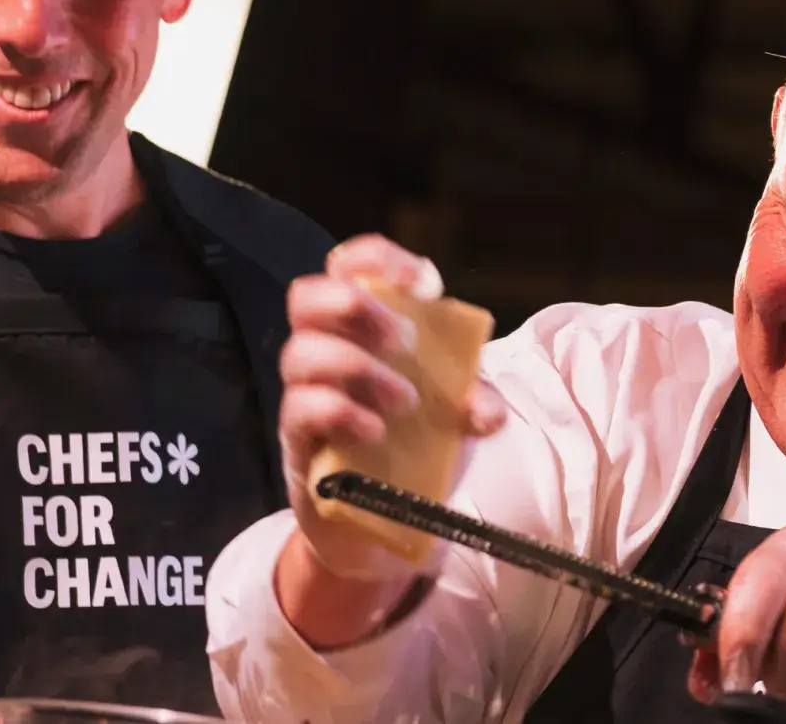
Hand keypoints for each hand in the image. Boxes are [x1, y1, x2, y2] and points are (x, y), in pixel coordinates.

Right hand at [278, 233, 507, 580]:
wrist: (380, 526)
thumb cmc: (414, 448)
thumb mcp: (454, 417)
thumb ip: (473, 400)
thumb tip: (487, 410)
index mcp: (363, 329)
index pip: (350, 265)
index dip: (379, 259)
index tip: (427, 283)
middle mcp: (326, 352)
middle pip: (307, 296)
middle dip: (356, 305)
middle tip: (404, 340)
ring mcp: (305, 395)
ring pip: (301, 352)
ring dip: (358, 367)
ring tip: (404, 401)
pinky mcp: (298, 441)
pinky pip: (301, 410)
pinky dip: (341, 412)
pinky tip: (375, 430)